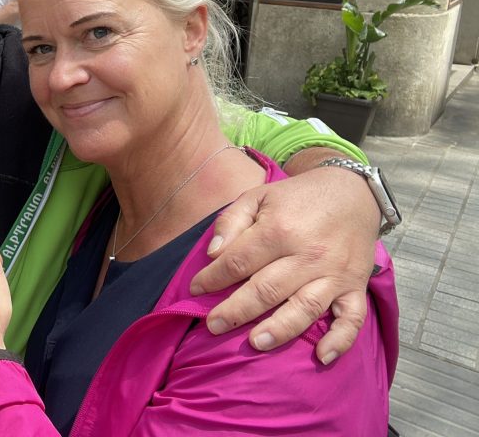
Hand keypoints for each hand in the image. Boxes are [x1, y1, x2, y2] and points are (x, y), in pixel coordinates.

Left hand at [189, 166, 376, 363]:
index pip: (238, 261)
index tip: (195, 290)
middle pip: (266, 289)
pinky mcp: (356, 287)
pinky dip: (339, 340)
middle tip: (212, 326)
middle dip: (236, 311)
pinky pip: (352, 319)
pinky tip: (321, 357)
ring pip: (304, 308)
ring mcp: (335, 274)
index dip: (213, 278)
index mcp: (280, 229)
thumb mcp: (258, 196)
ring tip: (255, 344)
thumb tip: (213, 254)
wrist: (352, 193)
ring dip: (280, 330)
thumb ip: (231, 221)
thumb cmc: (297, 197)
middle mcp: (308, 255)